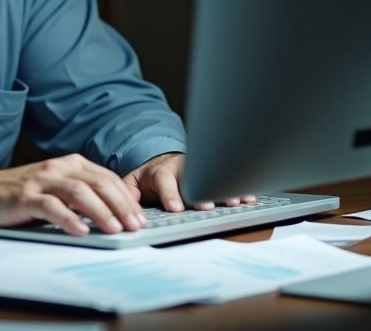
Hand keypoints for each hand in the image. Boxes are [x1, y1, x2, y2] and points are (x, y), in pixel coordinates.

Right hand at [0, 154, 146, 235]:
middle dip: (121, 205)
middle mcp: (58, 168)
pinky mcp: (24, 196)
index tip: (140, 218)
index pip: (106, 178)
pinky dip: (68, 218)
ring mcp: (41, 180)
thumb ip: (82, 195)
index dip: (126, 198)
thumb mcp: (56, 189)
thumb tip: (117, 211)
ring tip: (115, 229)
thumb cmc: (20, 195)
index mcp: (70, 164)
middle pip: (98, 183)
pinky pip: (51, 206)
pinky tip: (80, 231)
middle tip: (135, 226)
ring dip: (101, 211)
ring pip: (79, 192)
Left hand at [122, 152, 259, 212]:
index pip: (165, 182)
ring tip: (236, 202)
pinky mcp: (211, 172)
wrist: (163, 161)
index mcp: (161, 172)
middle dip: (201, 193)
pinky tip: (249, 196)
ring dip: (224, 191)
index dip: (170, 195)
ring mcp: (199, 170)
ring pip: (213, 178)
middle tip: (208, 206)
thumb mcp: (132, 183)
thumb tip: (121, 207)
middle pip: (194, 179)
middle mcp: (182, 169)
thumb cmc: (148, 179)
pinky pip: (226, 177)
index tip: (175, 208)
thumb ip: (127, 194)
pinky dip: (238, 188)